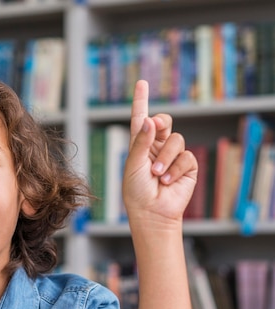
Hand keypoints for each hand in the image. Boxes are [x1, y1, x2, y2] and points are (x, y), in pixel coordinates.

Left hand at [122, 80, 197, 226]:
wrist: (151, 212)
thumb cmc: (136, 191)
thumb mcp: (133, 164)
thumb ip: (141, 142)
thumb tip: (150, 120)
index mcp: (140, 145)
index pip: (140, 120)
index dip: (141, 101)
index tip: (141, 83)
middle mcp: (156, 147)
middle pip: (164, 121)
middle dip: (160, 123)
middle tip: (154, 128)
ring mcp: (173, 156)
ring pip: (175, 140)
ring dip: (165, 157)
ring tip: (157, 174)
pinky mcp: (187, 166)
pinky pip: (186, 157)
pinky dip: (175, 168)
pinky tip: (167, 180)